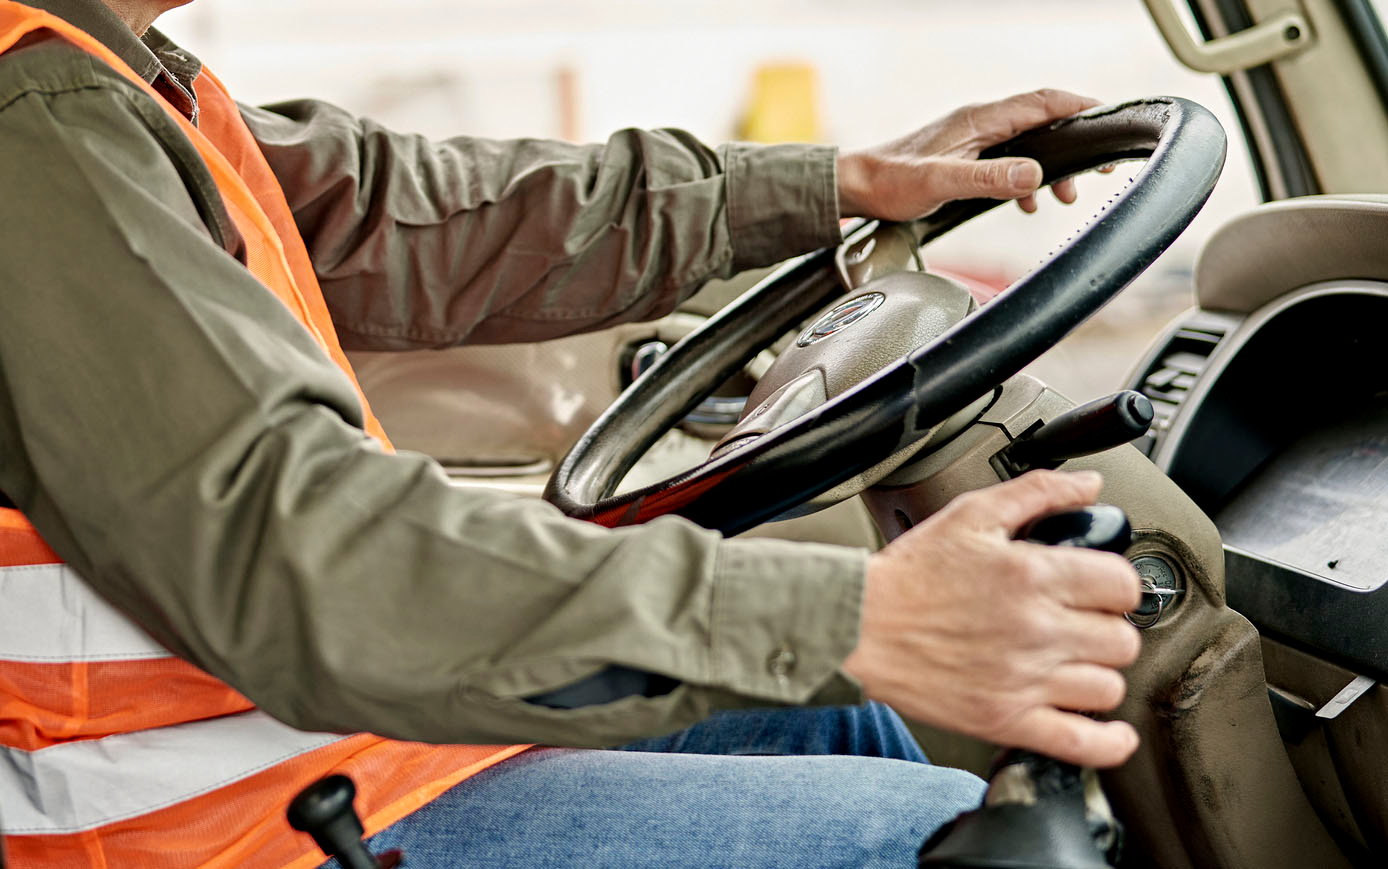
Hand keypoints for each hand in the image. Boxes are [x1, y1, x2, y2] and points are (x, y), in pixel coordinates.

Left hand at [836, 89, 1101, 219]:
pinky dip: (1026, 178)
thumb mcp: (942, 183)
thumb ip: (989, 178)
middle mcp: (980, 123)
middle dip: (1075, 143)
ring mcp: (973, 138)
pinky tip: (1027, 201)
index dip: (1082, 109)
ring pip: (1028, 142)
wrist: (858, 187)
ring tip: (1065, 195)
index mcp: (980, 120)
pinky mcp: (965, 156)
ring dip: (1052, 166)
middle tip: (1099, 170)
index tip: (1110, 122)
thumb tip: (1034, 174)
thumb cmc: (891, 183)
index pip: (1044, 102)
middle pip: (1043, 121)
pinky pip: (1009, 159)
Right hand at [842, 470, 1142, 767]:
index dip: (1114, 583)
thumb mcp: (971, 514)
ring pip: (1109, 687)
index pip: (1123, 585)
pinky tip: (1108, 729)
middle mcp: (1036, 630)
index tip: (1098, 588)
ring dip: (1097, 674)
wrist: (859, 626)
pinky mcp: (1005, 720)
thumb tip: (1090, 486)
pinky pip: (1083, 744)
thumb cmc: (910, 574)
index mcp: (1033, 576)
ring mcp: (1024, 681)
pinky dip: (1108, 742)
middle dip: (1106, 627)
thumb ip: (1038, 491)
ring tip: (1073, 663)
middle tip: (1080, 623)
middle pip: (1122, 639)